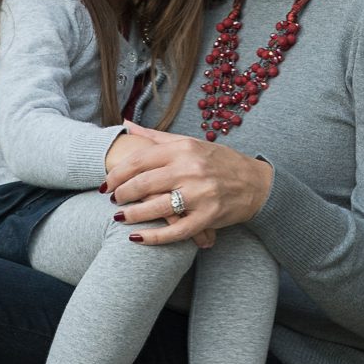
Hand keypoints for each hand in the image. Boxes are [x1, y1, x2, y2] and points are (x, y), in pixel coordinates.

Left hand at [101, 122, 272, 245]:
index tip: (105, 183)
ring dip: (132, 215)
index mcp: (183, 150)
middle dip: (122, 194)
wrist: (257, 183)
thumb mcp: (190, 142)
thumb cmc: (219, 161)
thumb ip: (156, 137)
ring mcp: (200, 195)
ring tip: (119, 217)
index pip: (139, 160)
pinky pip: (176, 231)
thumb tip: (126, 125)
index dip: (117, 173)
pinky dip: (154, 237)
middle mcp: (190, 170)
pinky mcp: (209, 217)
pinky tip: (137, 238)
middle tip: (111, 200)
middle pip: (143, 183)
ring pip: (156, 208)